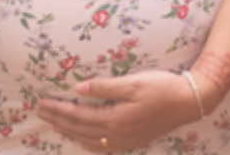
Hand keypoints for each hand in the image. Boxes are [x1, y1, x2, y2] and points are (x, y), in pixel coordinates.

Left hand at [36, 69, 210, 151]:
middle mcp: (116, 133)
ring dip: (68, 132)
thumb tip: (78, 88)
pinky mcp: (132, 141)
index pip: (77, 115)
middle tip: (40, 111)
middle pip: (78, 129)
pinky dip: (86, 143)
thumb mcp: (134, 82)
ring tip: (54, 123)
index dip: (58, 109)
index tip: (42, 102)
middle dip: (57, 120)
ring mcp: (124, 140)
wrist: (188, 102)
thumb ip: (104, 87)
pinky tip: (81, 139)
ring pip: (88, 140)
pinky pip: (102, 147)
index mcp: (114, 118)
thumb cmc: (162, 87)